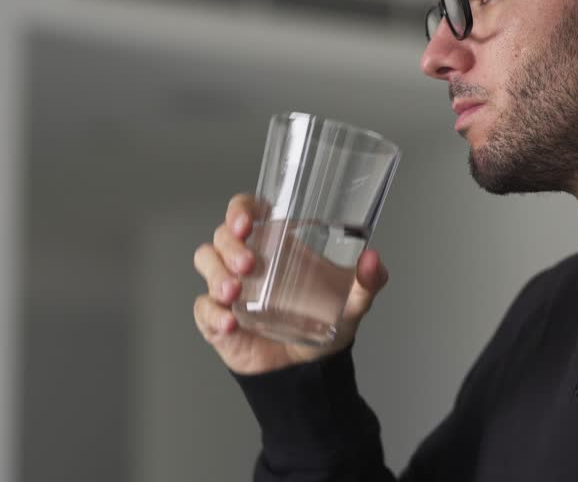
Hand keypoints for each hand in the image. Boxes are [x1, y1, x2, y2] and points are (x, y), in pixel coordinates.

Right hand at [192, 193, 389, 374]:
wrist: (309, 368)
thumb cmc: (326, 324)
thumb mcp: (353, 301)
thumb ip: (369, 281)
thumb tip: (373, 259)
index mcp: (276, 245)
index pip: (247, 211)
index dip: (240, 208)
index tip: (247, 220)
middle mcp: (248, 260)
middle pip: (222, 235)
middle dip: (230, 244)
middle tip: (249, 263)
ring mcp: (230, 288)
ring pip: (206, 263)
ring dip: (217, 273)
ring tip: (235, 292)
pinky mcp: (218, 318)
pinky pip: (203, 309)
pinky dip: (212, 314)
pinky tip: (230, 322)